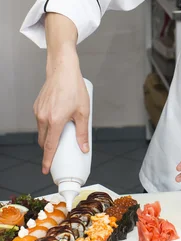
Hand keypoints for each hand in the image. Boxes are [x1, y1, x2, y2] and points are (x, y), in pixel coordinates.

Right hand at [34, 48, 88, 173]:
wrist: (62, 70)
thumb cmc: (74, 88)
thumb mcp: (84, 111)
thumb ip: (83, 131)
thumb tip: (84, 147)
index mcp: (55, 121)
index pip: (49, 146)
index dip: (48, 160)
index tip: (46, 169)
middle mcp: (44, 117)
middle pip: (44, 141)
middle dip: (49, 148)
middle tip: (58, 151)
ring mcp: (38, 112)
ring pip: (41, 131)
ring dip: (48, 136)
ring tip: (61, 132)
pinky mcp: (36, 106)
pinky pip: (40, 121)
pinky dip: (46, 124)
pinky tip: (57, 119)